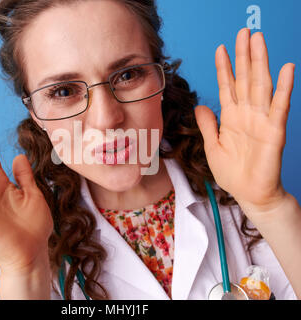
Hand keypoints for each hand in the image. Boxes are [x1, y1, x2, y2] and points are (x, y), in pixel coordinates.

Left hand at [194, 28, 294, 215]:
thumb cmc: (232, 173)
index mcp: (231, 117)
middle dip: (244, 55)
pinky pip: (279, 107)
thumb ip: (208, 125)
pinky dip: (284, 88)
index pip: (228, 86)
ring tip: (259, 40)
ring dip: (260, 62)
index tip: (221, 48)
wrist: (249, 194)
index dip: (225, 67)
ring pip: (261, 85)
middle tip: (243, 31)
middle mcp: (247, 114)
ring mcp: (262, 120)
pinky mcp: (274, 131)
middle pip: (245, 79)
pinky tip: (287, 69)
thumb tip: (199, 106)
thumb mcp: (212, 146)